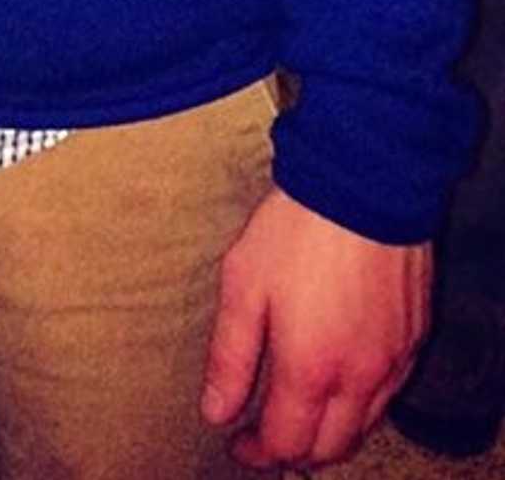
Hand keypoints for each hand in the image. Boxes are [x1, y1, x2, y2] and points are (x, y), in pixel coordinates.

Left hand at [200, 187, 431, 468]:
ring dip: (332, 430)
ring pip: (364, 424)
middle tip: (269, 437)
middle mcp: (359, 377)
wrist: (367, 179)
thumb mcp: (244, 283)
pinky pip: (391, 391)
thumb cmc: (299, 227)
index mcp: (311, 369)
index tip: (238, 442)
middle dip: (295, 452)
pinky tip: (343, 377)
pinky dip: (364, 402)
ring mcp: (393, 359)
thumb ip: (230, 356)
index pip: (285, 443)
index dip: (257, 452)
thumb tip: (217, 411)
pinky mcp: (415, 335)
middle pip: (330, 448)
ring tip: (303, 411)